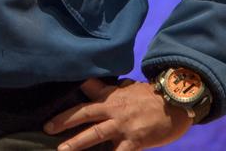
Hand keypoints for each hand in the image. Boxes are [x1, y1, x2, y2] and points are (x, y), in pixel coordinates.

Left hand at [44, 78, 191, 150]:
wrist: (178, 103)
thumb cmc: (154, 96)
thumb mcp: (130, 87)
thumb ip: (112, 89)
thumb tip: (92, 84)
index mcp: (112, 95)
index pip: (88, 90)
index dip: (72, 93)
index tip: (53, 100)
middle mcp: (114, 109)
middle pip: (84, 113)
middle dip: (64, 120)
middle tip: (47, 127)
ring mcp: (123, 126)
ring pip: (95, 134)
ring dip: (76, 143)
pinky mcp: (135, 141)